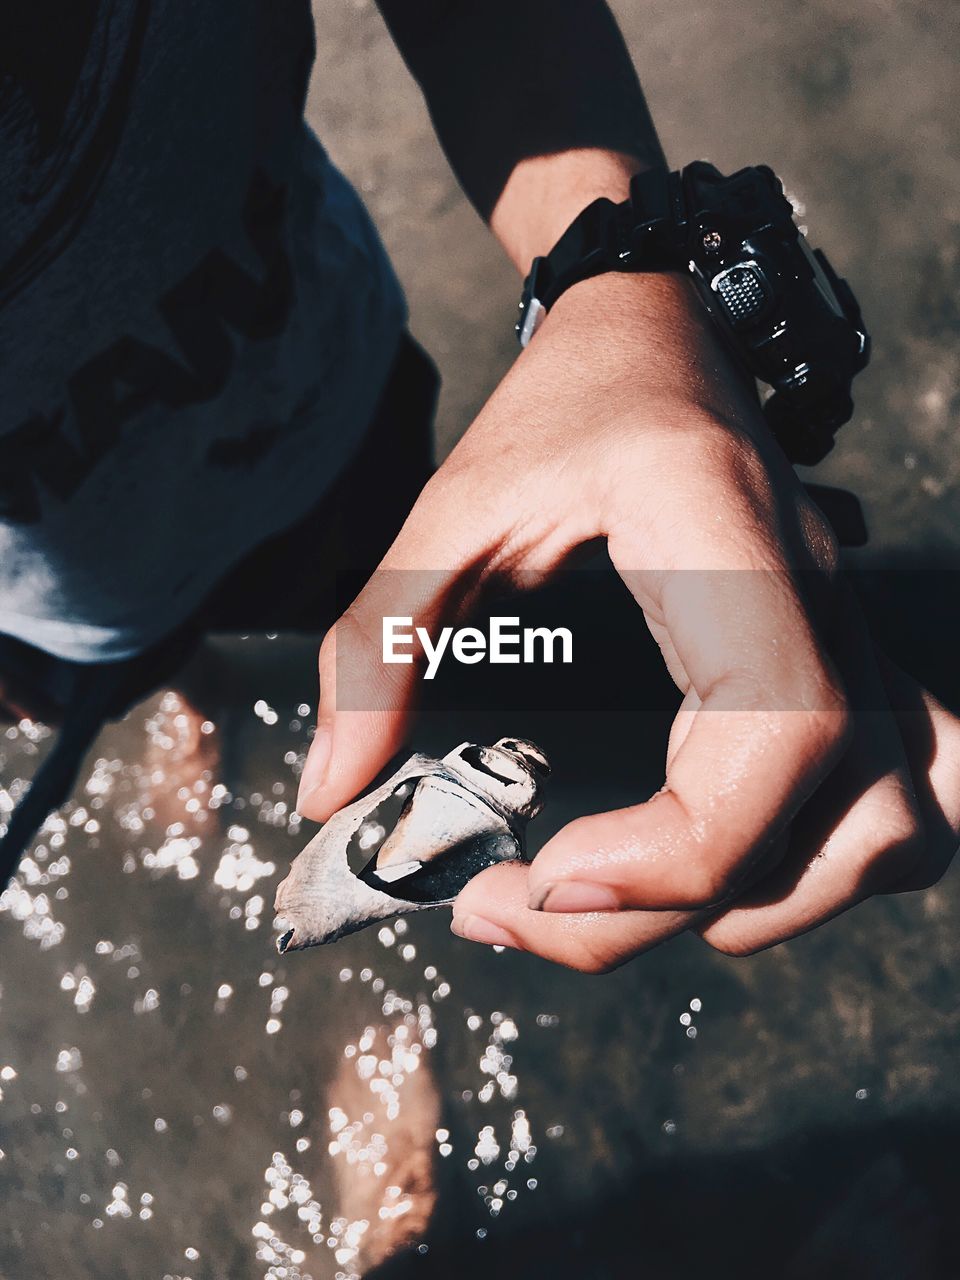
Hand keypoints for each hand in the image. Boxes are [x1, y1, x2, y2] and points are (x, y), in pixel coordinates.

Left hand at [296, 271, 959, 970]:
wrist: (661, 327)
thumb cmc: (570, 402)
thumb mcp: (455, 503)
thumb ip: (377, 640)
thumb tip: (332, 795)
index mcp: (734, 550)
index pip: (778, 736)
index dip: (676, 850)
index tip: (541, 879)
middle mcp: (826, 608)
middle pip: (837, 825)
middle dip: (672, 907)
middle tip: (523, 899)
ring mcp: (856, 641)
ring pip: (897, 834)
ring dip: (762, 901)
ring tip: (619, 887)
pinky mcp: (848, 666)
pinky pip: (891, 805)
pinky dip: (809, 868)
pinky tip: (702, 856)